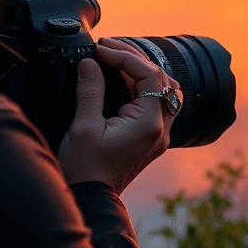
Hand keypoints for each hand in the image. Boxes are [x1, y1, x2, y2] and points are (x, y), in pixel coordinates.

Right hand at [58, 37, 181, 194]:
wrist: (91, 198)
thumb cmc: (85, 168)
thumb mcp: (83, 126)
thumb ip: (90, 91)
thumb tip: (90, 63)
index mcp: (149, 123)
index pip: (149, 74)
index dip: (125, 56)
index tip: (101, 49)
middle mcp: (161, 128)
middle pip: (161, 79)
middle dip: (135, 59)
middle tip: (108, 48)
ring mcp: (159, 134)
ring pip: (164, 91)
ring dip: (143, 72)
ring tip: (116, 60)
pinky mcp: (152, 138)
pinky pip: (157, 104)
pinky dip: (142, 88)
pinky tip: (122, 81)